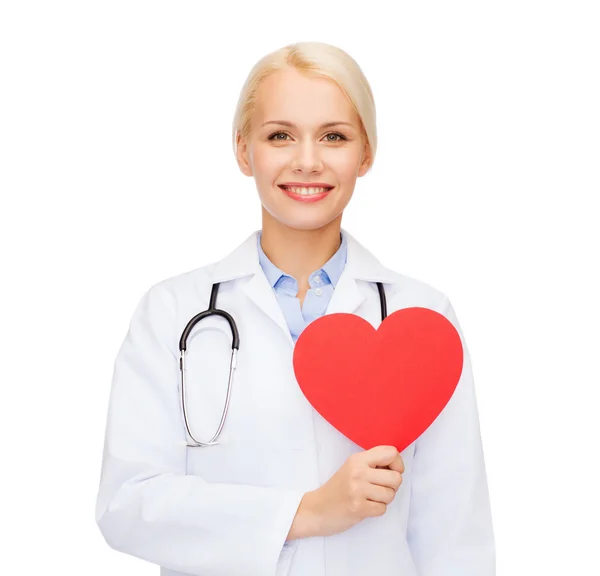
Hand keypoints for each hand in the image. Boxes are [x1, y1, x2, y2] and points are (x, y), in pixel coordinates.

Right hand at [288, 445, 403, 539]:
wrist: (316, 509)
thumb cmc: (339, 488)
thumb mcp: (352, 468)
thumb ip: (372, 464)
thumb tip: (398, 466)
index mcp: (358, 459)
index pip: (391, 452)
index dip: (397, 464)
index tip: (389, 472)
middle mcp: (358, 471)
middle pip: (396, 477)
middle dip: (392, 487)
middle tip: (379, 489)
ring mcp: (357, 489)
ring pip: (391, 495)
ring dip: (384, 500)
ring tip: (370, 498)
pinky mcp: (357, 507)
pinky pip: (382, 509)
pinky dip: (376, 510)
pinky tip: (364, 507)